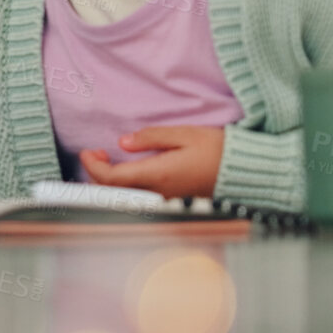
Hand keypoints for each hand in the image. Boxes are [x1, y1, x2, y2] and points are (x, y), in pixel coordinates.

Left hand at [79, 125, 224, 197]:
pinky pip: (138, 197)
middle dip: (96, 175)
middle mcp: (158, 192)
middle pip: (114, 193)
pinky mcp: (171, 198)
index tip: (88, 150)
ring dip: (108, 181)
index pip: (113, 179)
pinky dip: (122, 186)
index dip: (94, 167)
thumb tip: (122, 142)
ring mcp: (165, 198)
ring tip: (106, 158)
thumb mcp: (184, 134)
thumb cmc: (217, 149)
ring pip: (124, 197)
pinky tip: (124, 170)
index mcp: (159, 175)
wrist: (243, 171)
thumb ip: (151, 138)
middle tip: (94, 153)